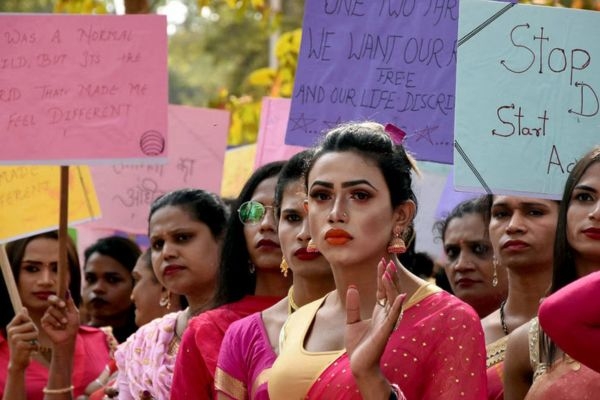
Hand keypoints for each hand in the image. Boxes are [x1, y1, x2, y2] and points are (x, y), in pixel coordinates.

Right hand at [6, 308, 38, 370]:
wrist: (17, 362)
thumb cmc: (21, 345)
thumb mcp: (20, 331)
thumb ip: (22, 320)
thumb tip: (23, 308)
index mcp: (10, 326)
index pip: (22, 315)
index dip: (28, 321)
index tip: (26, 329)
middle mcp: (11, 331)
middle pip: (31, 324)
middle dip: (34, 332)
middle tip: (28, 340)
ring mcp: (15, 338)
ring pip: (35, 333)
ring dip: (35, 340)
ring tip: (29, 344)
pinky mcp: (20, 346)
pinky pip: (35, 342)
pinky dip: (35, 347)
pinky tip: (30, 351)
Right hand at [41, 292, 78, 347]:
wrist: (67, 337)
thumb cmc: (72, 326)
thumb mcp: (74, 313)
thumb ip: (70, 304)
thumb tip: (68, 292)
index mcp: (61, 306)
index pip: (58, 296)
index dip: (59, 292)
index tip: (64, 290)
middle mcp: (54, 309)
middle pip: (51, 299)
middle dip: (57, 301)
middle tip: (63, 306)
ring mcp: (48, 315)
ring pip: (51, 309)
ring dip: (60, 316)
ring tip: (64, 322)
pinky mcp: (44, 321)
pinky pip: (47, 317)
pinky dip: (54, 321)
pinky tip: (57, 326)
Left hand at [346, 259, 405, 379]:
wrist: (359, 365)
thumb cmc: (358, 346)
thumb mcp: (351, 321)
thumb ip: (353, 305)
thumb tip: (353, 287)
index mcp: (379, 312)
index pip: (383, 290)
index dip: (382, 276)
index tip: (382, 261)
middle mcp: (385, 316)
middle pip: (391, 292)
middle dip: (390, 277)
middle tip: (388, 262)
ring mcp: (387, 323)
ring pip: (393, 301)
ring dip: (391, 286)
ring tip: (388, 272)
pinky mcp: (385, 332)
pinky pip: (393, 317)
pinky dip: (397, 306)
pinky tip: (401, 295)